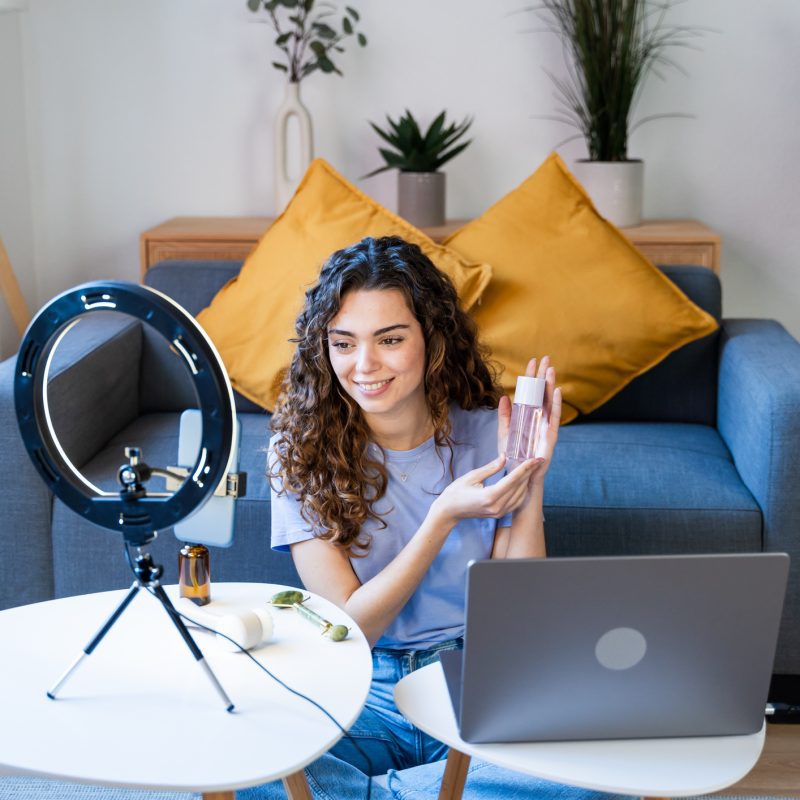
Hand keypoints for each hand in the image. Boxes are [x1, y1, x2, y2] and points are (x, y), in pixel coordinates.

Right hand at [430, 455, 538, 525]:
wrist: (449, 511)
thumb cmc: (456, 492)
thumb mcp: (472, 476)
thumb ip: (491, 468)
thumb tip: (505, 457)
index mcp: (490, 496)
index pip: (513, 479)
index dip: (526, 468)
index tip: (536, 459)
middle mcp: (497, 506)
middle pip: (519, 487)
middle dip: (529, 472)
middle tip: (538, 460)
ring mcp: (499, 512)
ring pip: (520, 495)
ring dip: (527, 481)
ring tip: (532, 468)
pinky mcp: (499, 514)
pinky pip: (516, 502)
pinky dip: (522, 491)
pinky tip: (524, 481)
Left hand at [498, 356, 561, 487]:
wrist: (519, 477)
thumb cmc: (513, 457)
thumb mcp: (505, 434)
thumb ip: (505, 416)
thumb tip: (504, 397)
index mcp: (529, 417)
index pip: (531, 393)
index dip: (531, 378)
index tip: (532, 361)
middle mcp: (539, 419)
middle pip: (542, 394)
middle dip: (544, 376)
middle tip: (546, 358)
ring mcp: (546, 427)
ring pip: (550, 403)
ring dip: (550, 386)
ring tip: (551, 370)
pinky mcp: (550, 437)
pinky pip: (554, 418)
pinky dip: (556, 405)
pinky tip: (557, 392)